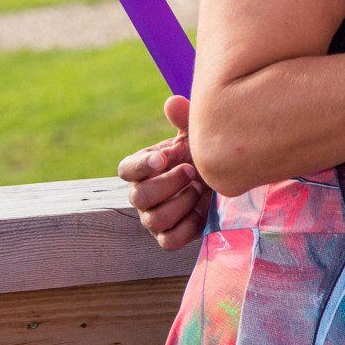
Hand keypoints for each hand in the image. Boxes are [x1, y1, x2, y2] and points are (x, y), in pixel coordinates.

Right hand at [117, 95, 210, 250]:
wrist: (218, 180)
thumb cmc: (199, 156)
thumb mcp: (194, 136)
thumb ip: (184, 120)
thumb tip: (173, 102)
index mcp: (142, 168)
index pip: (126, 170)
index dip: (142, 166)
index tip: (164, 157)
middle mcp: (141, 195)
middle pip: (140, 197)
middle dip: (169, 184)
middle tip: (192, 171)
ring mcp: (152, 218)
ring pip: (155, 219)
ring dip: (182, 203)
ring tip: (200, 189)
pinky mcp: (168, 236)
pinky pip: (169, 241)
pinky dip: (188, 227)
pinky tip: (203, 210)